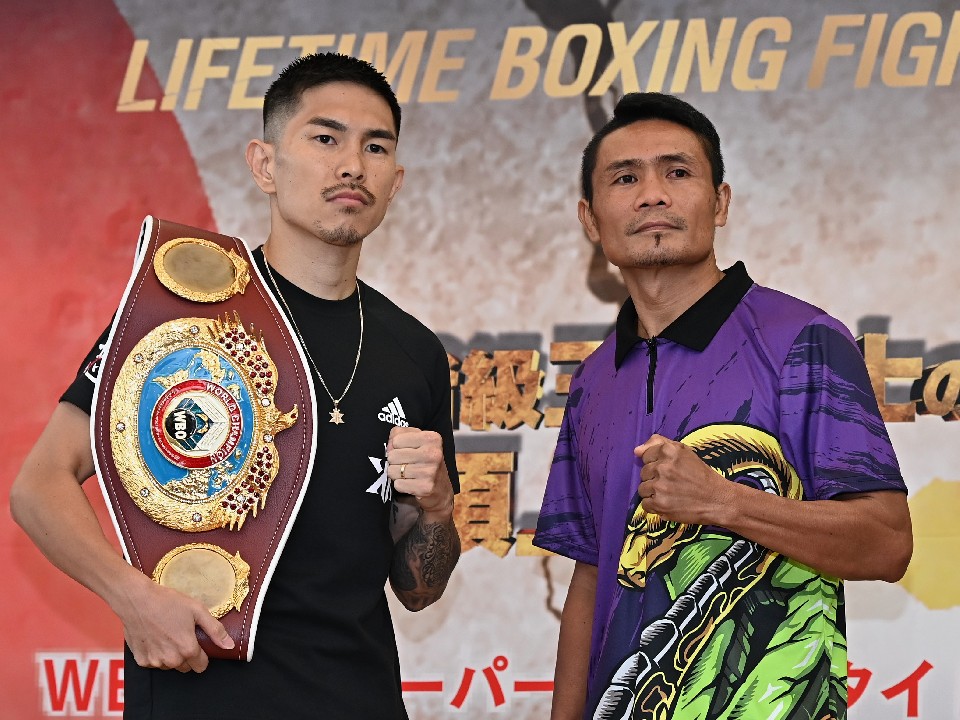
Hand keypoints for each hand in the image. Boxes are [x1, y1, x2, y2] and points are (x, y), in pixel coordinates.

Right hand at [114, 571, 233, 672]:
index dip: (202, 654)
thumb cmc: (167, 602)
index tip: (197, 642)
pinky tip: (155, 637)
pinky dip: (156, 654)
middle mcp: (171, 660)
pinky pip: (154, 663)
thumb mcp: (197, 610)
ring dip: (171, 655)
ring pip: (170, 666)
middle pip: (186, 667)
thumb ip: (215, 630)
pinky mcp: (141, 660)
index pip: (202, 666)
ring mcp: (155, 662)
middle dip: (187, 655)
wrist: (137, 599)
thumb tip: (229, 645)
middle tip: (182, 635)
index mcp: (187, 649)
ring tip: (168, 634)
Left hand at [387, 426, 452, 518]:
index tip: (408, 452)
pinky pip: (398, 484)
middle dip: (396, 462)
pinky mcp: (425, 487)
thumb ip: (400, 434)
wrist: (442, 489)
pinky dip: (401, 485)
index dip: (398, 447)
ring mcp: (429, 471)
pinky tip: (412, 483)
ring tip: (410, 474)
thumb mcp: (418, 441)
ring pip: (393, 470)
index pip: (396, 440)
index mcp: (431, 438)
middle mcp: (432, 453)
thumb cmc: (427, 462)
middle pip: (392, 455)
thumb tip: (389, 445)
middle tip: (408, 465)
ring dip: (397, 474)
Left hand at [634, 434, 731, 525]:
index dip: (655, 463)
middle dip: (654, 478)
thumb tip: (636, 451)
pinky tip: (667, 503)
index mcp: (668, 451)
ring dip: (653, 492)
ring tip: (669, 494)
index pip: (645, 455)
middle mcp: (663, 467)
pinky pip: (645, 504)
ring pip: (642, 489)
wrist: (717, 500)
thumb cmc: (701, 474)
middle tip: (671, 483)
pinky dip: (654, 506)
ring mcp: (660, 487)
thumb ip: (659, 444)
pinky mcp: (660, 504)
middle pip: (643, 473)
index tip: (667, 469)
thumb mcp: (684, 452)